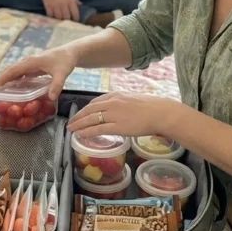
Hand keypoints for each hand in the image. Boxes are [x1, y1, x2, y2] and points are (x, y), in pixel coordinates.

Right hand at [0, 47, 77, 100]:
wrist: (71, 52)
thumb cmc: (66, 61)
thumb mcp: (62, 73)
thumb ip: (57, 85)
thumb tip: (51, 98)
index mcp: (31, 62)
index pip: (12, 70)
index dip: (2, 79)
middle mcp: (28, 62)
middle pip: (10, 71)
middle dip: (1, 81)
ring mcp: (30, 64)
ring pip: (14, 72)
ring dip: (7, 80)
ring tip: (1, 93)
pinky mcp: (34, 67)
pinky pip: (20, 74)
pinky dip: (15, 80)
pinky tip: (14, 90)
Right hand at [39, 0, 80, 21]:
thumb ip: (74, 0)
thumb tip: (80, 5)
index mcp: (70, 0)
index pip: (75, 13)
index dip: (76, 19)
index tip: (75, 21)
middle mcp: (63, 4)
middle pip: (67, 18)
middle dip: (68, 21)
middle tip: (67, 23)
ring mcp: (55, 5)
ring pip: (59, 18)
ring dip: (60, 21)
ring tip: (60, 22)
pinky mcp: (48, 6)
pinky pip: (50, 16)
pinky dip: (52, 18)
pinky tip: (53, 19)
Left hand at [68, 92, 184, 137]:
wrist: (161, 113)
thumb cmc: (152, 107)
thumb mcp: (133, 100)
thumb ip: (122, 104)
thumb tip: (117, 111)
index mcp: (116, 95)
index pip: (95, 102)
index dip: (85, 109)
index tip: (80, 114)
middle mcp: (112, 103)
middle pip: (89, 109)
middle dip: (78, 117)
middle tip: (70, 123)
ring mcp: (114, 114)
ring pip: (91, 119)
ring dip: (79, 124)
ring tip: (71, 129)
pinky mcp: (118, 126)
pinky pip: (97, 129)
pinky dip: (87, 132)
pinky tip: (80, 135)